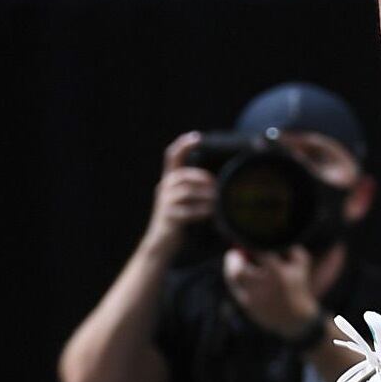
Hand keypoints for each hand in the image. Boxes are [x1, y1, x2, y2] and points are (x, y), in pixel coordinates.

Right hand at [143, 131, 214, 247]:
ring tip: (217, 201)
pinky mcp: (168, 217)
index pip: (172, 156)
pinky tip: (211, 214)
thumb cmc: (179, 221)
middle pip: (184, 174)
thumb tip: (218, 183)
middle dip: (203, 178)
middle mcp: (164, 188)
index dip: (183, 144)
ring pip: (187, 191)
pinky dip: (202, 211)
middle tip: (218, 186)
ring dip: (206, 195)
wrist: (161, 244)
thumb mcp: (186, 201)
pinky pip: (188, 211)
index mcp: (169, 181)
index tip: (197, 136)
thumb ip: (197, 190)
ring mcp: (164, 203)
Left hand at [223, 246, 323, 342]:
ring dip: (231, 268)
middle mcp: (262, 287)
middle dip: (233, 259)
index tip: (248, 239)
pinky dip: (235, 280)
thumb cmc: (298, 288)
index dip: (250, 244)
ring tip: (236, 263)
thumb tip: (277, 238)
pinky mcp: (248, 306)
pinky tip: (240, 276)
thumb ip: (292, 250)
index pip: (258, 253)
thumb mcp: (301, 267)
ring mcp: (253, 298)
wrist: (295, 319)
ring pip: (233, 280)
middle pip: (237, 270)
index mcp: (277, 274)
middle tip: (234, 253)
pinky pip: (235, 288)